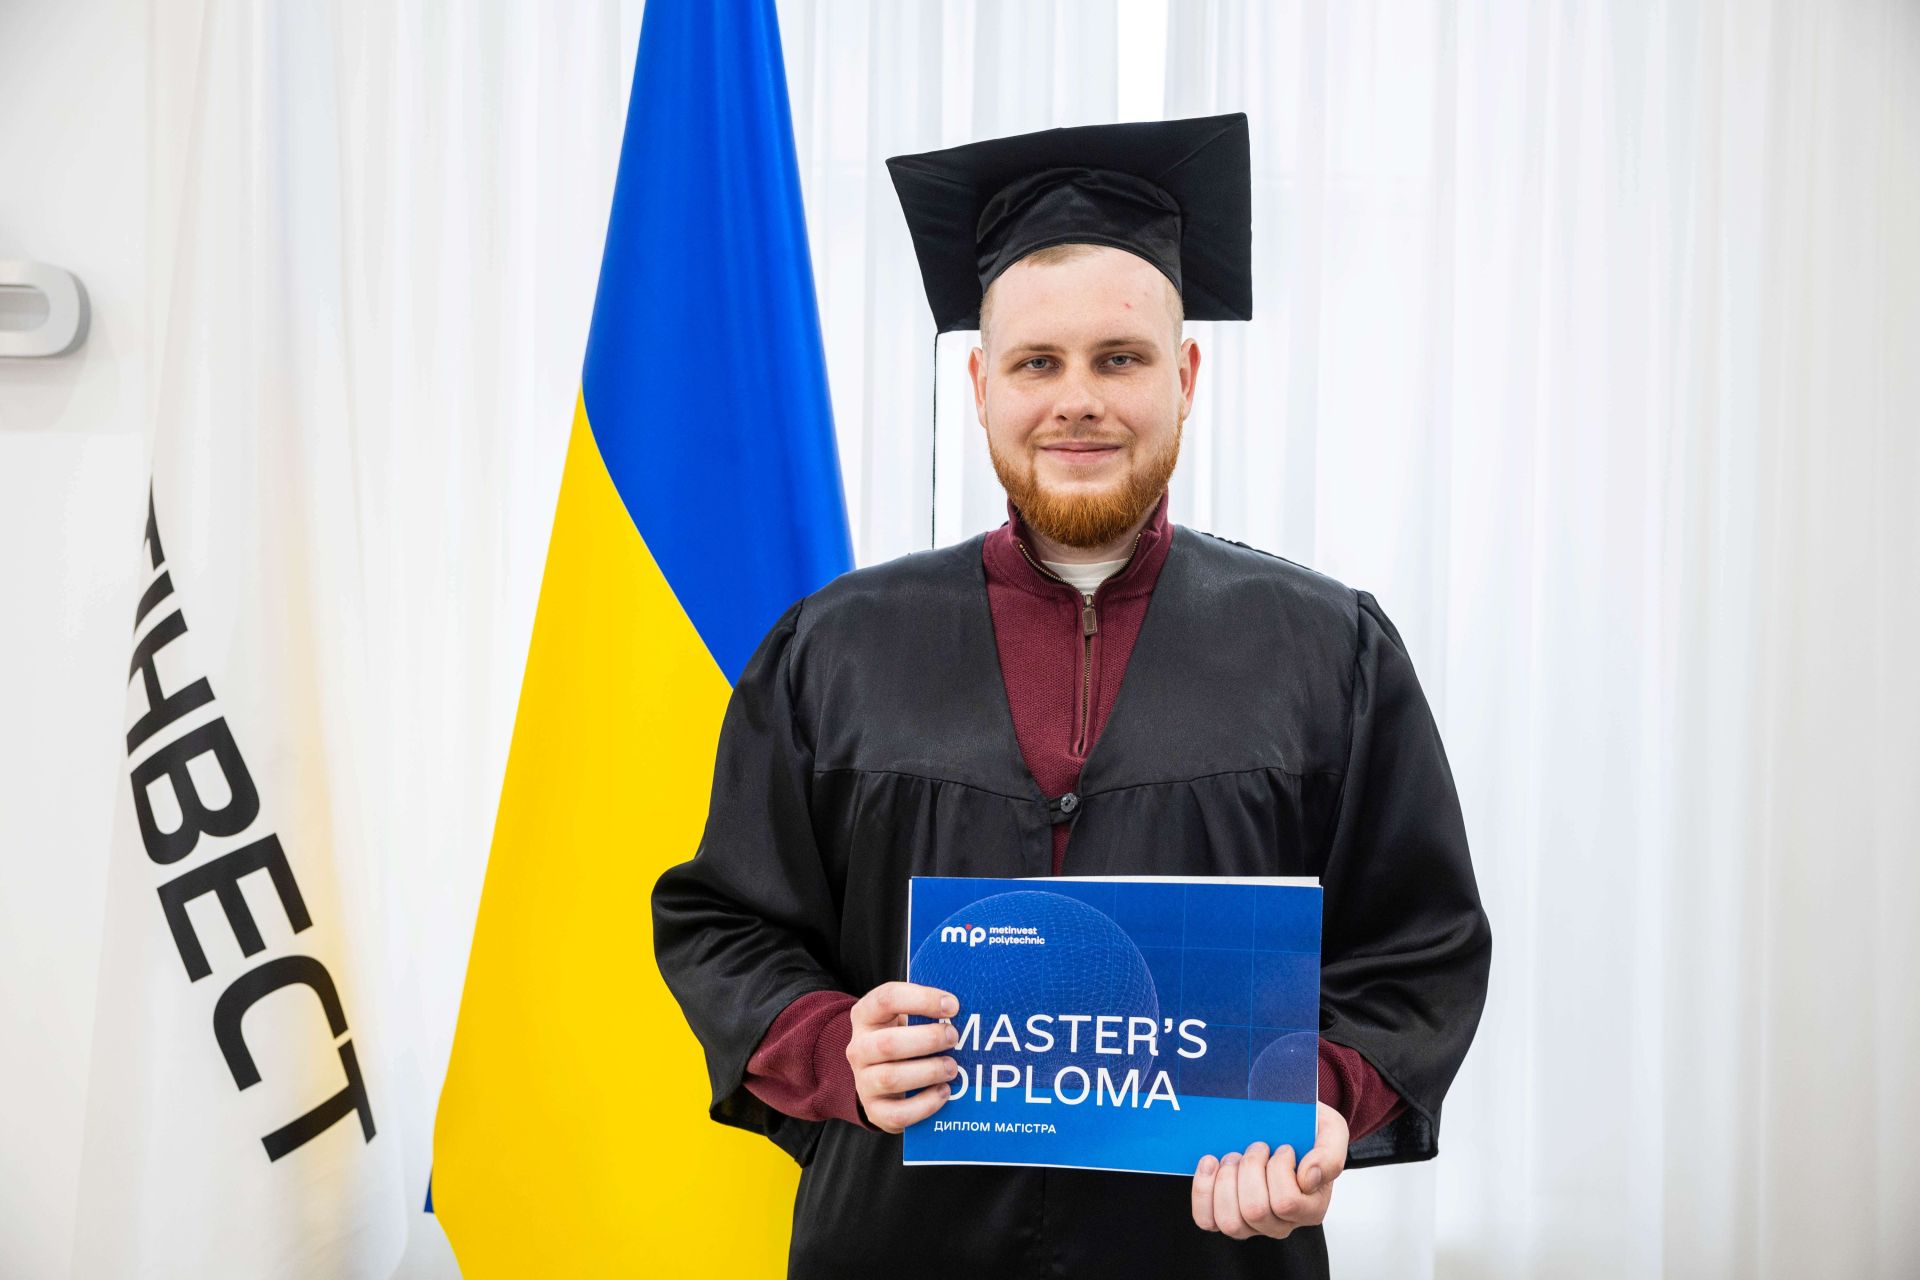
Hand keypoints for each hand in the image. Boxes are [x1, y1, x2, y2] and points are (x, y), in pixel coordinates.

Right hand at [845, 981, 961, 1133]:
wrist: (879, 1076)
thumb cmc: (902, 1038)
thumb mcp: (905, 1017)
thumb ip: (926, 1010)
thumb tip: (960, 1009)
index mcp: (865, 1016)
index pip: (886, 999)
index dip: (922, 999)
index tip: (952, 1006)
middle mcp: (858, 1048)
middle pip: (887, 1044)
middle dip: (927, 1040)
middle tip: (954, 1038)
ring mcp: (863, 1082)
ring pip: (891, 1078)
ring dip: (928, 1071)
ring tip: (952, 1068)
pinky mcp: (874, 1110)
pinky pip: (899, 1113)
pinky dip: (925, 1104)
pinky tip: (944, 1092)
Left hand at [1190, 1102, 1349, 1239]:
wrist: (1283, 1122)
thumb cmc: (1306, 1129)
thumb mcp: (1331, 1130)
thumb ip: (1330, 1154)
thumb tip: (1309, 1177)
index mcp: (1311, 1207)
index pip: (1287, 1203)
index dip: (1279, 1169)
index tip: (1283, 1146)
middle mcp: (1282, 1223)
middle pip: (1255, 1211)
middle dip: (1249, 1169)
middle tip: (1257, 1146)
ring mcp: (1252, 1224)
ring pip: (1230, 1221)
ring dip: (1226, 1180)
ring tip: (1234, 1156)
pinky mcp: (1225, 1216)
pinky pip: (1207, 1220)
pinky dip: (1203, 1190)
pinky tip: (1210, 1164)